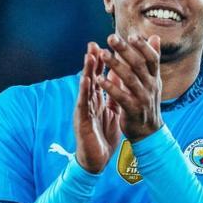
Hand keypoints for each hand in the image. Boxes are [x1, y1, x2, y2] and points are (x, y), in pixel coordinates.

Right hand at [74, 42, 121, 172]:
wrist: (97, 159)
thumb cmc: (103, 135)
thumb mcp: (112, 111)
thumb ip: (114, 94)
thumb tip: (121, 76)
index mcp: (97, 100)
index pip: (99, 77)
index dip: (102, 62)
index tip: (105, 45)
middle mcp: (89, 102)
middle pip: (90, 78)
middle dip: (92, 61)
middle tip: (93, 43)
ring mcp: (84, 110)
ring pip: (85, 88)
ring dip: (86, 71)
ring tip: (89, 56)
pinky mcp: (82, 120)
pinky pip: (83, 104)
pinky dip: (84, 91)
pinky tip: (86, 80)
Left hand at [97, 34, 162, 142]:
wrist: (148, 132)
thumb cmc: (147, 102)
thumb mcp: (153, 80)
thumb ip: (151, 59)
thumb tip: (155, 37)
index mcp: (155, 77)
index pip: (152, 58)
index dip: (143, 46)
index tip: (131, 35)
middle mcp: (151, 86)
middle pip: (139, 65)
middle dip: (125, 50)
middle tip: (111, 38)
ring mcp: (143, 98)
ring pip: (130, 79)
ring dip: (115, 65)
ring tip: (102, 54)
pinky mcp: (133, 110)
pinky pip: (121, 97)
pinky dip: (110, 87)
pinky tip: (99, 79)